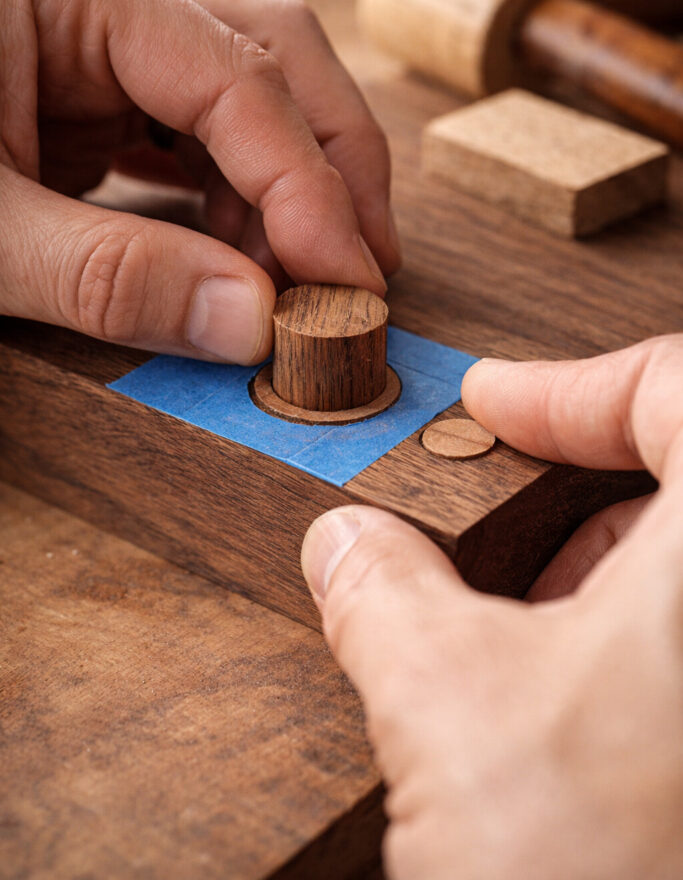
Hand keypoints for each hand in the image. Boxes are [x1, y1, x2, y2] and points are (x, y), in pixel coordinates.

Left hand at [0, 0, 398, 360]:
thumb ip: (110, 277)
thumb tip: (253, 324)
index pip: (235, 79)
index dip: (309, 185)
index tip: (348, 279)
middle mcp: (95, 5)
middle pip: (271, 57)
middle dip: (333, 164)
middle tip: (367, 266)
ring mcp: (97, 53)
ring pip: (248, 98)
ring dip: (293, 191)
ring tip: (311, 281)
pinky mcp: (91, 105)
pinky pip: (197, 143)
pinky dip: (238, 206)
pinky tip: (249, 262)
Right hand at [302, 335, 682, 879]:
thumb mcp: (457, 716)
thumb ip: (386, 601)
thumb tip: (345, 545)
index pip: (676, 384)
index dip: (569, 384)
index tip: (495, 401)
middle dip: (582, 489)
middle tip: (501, 516)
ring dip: (610, 572)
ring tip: (527, 622)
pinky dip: (644, 642)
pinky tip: (577, 696)